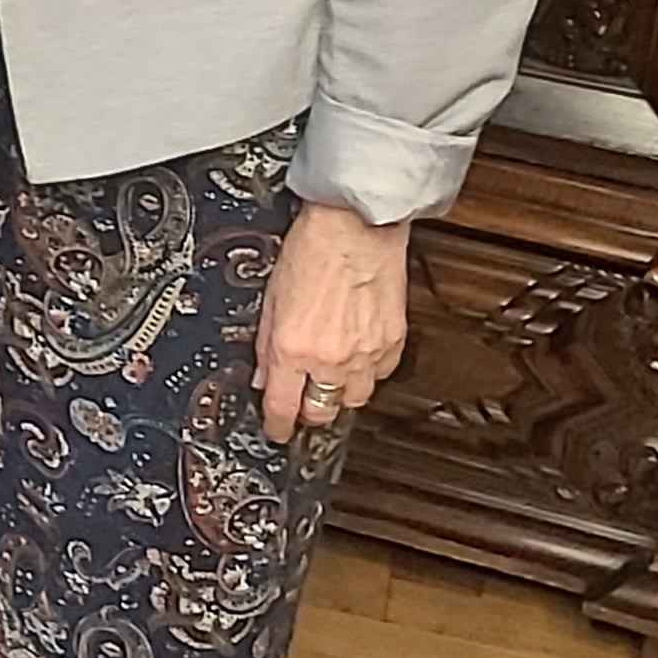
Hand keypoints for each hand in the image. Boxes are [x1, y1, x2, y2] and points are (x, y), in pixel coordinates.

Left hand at [254, 199, 408, 444]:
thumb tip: (264, 375)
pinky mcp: (392, 343)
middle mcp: (331, 358)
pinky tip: (358, 354)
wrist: (356, 226)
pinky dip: (369, 371)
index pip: (283, 407)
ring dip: (340, 392)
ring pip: (354, 399)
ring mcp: (366, 354)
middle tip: (304, 400)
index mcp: (293, 348)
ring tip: (332, 375)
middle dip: (310, 411)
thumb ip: (266, 344)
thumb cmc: (313, 249)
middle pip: (322, 411)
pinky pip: (381, 375)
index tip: (276, 431)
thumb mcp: (272, 297)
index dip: (277, 426)